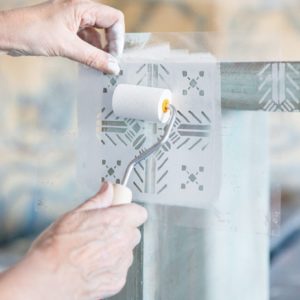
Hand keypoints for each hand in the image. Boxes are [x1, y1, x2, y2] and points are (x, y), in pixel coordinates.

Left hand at [0, 0, 124, 73]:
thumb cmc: (32, 32)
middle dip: (111, 45)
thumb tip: (113, 67)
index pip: (114, 19)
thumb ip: (93, 57)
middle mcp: (81, 11)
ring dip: (100, 51)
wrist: (9, 34)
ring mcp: (74, 21)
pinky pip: (86, 41)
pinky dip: (91, 52)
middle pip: (108, 26)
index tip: (114, 57)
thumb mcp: (67, 46)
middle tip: (109, 63)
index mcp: (82, 7)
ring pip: (98, 35)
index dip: (118, 38)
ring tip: (100, 67)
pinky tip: (90, 63)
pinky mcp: (68, 30)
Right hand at [0, 182, 146, 299]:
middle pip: (133, 232)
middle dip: (122, 230)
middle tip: (102, 231)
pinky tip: (92, 265)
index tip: (120, 212)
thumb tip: (108, 189)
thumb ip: (98, 200)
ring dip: (116, 249)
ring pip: (126, 251)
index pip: (139, 212)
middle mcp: (123, 242)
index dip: (129, 211)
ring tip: (93, 250)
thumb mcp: (75, 214)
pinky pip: (120, 269)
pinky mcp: (117, 281)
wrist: (47, 279)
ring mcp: (121, 263)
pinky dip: (111, 267)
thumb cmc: (57, 247)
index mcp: (116, 221)